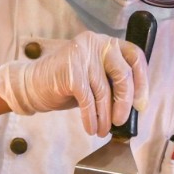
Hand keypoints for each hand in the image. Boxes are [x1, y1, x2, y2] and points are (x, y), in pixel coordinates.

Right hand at [0, 31, 148, 135]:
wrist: (32, 85)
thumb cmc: (66, 85)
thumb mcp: (95, 79)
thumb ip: (113, 82)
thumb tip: (136, 103)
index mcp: (106, 43)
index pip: (135, 57)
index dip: (142, 81)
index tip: (141, 104)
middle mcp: (96, 43)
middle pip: (123, 74)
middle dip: (125, 102)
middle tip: (120, 121)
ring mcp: (82, 55)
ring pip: (104, 91)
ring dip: (105, 116)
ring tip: (102, 130)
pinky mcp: (71, 71)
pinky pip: (88, 100)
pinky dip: (91, 117)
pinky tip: (91, 128)